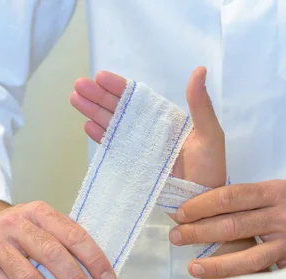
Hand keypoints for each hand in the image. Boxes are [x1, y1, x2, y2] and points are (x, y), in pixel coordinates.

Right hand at [70, 67, 225, 188]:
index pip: (139, 99)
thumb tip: (200, 70)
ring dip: (94, 112)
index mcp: (167, 120)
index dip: (120, 87)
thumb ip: (201, 104)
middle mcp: (151, 131)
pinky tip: (87, 126)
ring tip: (75, 99)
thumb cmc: (210, 167)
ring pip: (113, 125)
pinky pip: (114, 148)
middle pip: (120, 109)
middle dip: (99, 96)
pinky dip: (101, 137)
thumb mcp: (210, 133)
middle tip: (79, 85)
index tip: (101, 77)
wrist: (202, 202)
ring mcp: (141, 149)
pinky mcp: (134, 165)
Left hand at [169, 174, 285, 277]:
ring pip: (249, 258)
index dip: (202, 205)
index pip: (230, 197)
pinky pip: (271, 277)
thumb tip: (203, 212)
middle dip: (199, 232)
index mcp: (276, 192)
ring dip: (217, 263)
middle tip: (176, 237)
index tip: (180, 213)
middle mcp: (284, 216)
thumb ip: (247, 199)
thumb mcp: (277, 186)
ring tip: (192, 266)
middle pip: (234, 226)